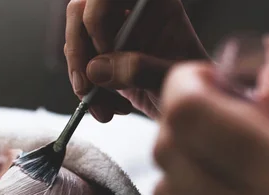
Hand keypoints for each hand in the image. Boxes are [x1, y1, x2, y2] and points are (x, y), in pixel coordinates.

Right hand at [65, 0, 206, 120]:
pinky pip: (80, 70)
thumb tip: (95, 69)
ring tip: (107, 109)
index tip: (106, 51)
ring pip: (75, 45)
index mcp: (151, 3)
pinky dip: (88, 94)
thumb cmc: (193, 87)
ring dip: (82, 81)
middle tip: (87, 87)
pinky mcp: (103, 60)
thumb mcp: (173, 78)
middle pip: (80, 13)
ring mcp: (113, 36)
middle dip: (78, 52)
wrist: (190, 107)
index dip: (97, 17)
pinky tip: (109, 109)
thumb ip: (140, 69)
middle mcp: (128, 12)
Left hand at [153, 62, 268, 194]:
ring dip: (182, 158)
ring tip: (222, 147)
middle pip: (166, 150)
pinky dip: (192, 193)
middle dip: (181, 117)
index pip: (187, 115)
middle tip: (215, 107)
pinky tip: (228, 184)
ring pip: (164, 188)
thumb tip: (259, 62)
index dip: (184, 83)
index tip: (204, 75)